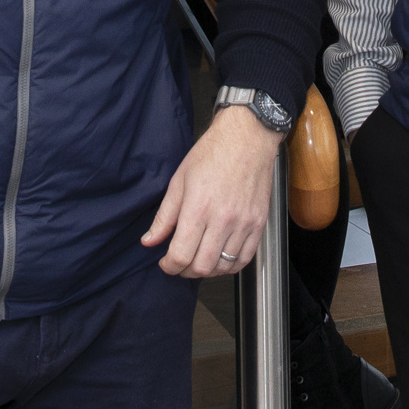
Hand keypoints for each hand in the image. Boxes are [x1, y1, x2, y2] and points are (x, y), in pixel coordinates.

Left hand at [145, 105, 280, 278]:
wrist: (247, 138)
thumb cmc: (212, 154)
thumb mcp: (179, 180)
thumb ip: (164, 216)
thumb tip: (149, 241)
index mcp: (198, 208)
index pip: (181, 255)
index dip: (169, 266)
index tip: (165, 262)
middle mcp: (223, 219)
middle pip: (202, 267)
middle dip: (185, 271)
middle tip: (179, 262)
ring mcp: (244, 224)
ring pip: (224, 266)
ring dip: (208, 269)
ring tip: (199, 259)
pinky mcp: (259, 224)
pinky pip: (245, 258)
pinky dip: (231, 265)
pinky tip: (220, 257)